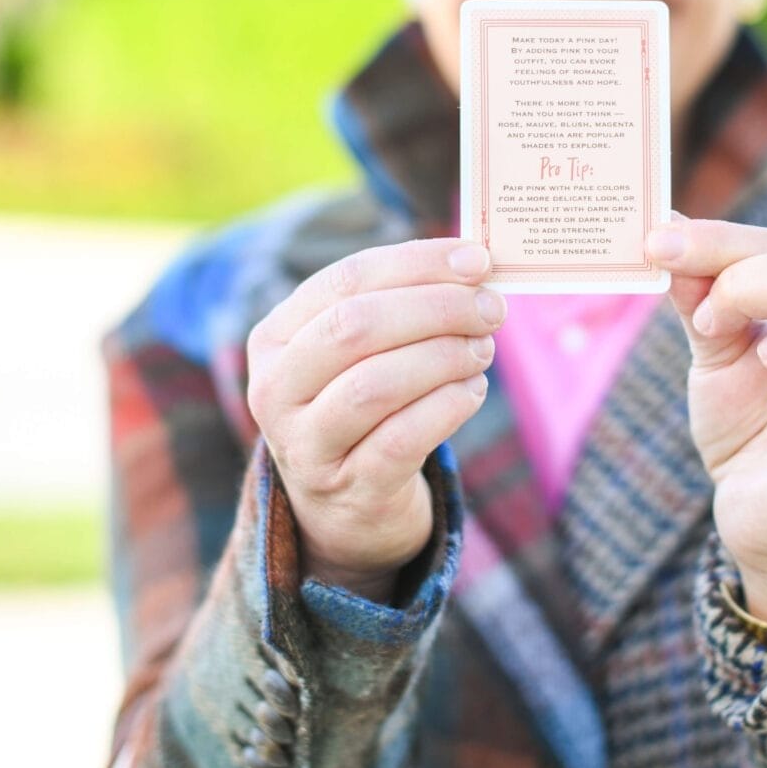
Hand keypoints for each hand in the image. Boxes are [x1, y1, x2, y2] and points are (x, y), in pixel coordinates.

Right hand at [246, 237, 503, 593]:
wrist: (346, 508)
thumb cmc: (361, 405)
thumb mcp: (360, 353)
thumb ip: (401, 304)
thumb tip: (473, 263)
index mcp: (275, 338)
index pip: (347, 280)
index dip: (417, 263)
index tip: (477, 260)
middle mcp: (276, 390)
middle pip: (355, 327)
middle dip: (436, 309)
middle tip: (491, 309)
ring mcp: (307, 445)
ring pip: (376, 385)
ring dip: (444, 358)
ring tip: (482, 350)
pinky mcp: (349, 489)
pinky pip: (403, 438)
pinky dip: (448, 407)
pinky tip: (472, 391)